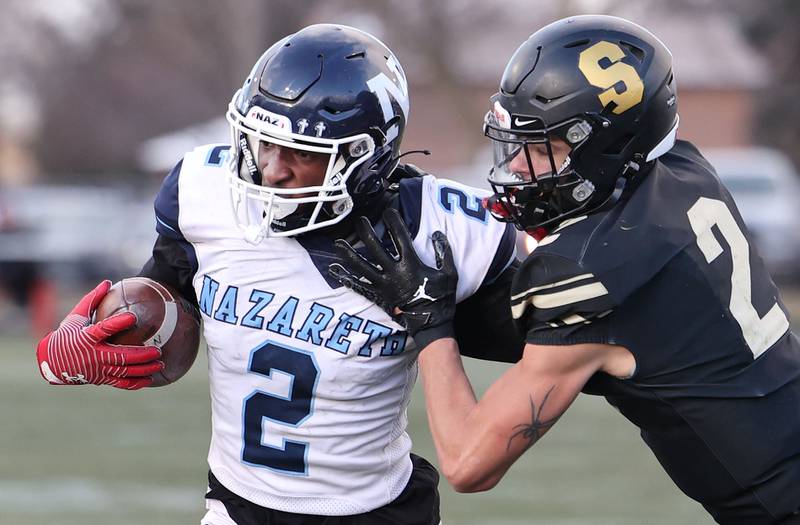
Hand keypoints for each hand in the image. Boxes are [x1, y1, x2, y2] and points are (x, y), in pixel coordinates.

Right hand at [36, 280, 162, 389]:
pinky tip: (149, 379)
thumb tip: (107, 282)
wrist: (51, 362)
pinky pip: (121, 383)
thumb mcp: (76, 316)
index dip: (118, 324)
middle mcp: (93, 356)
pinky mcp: (101, 379)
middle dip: (141, 355)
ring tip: (160, 364)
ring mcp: (98, 370)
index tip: (133, 317)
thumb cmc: (66, 335)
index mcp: (87, 338)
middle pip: (120, 356)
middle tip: (158, 350)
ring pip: (124, 372)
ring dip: (143, 369)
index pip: (103, 330)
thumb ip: (92, 300)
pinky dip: (136, 383)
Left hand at [329, 208, 457, 349]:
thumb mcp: (450, 274)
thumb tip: (438, 234)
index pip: (400, 237)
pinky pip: (359, 286)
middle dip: (366, 231)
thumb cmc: (441, 299)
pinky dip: (346, 278)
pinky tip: (334, 271)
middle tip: (360, 220)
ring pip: (361, 266)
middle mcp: (394, 272)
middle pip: (375, 247)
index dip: (394, 222)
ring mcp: (383, 285)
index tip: (389, 211)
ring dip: (348, 254)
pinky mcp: (378, 296)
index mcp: (411, 264)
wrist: (431, 325)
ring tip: (338, 244)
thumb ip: (444, 252)